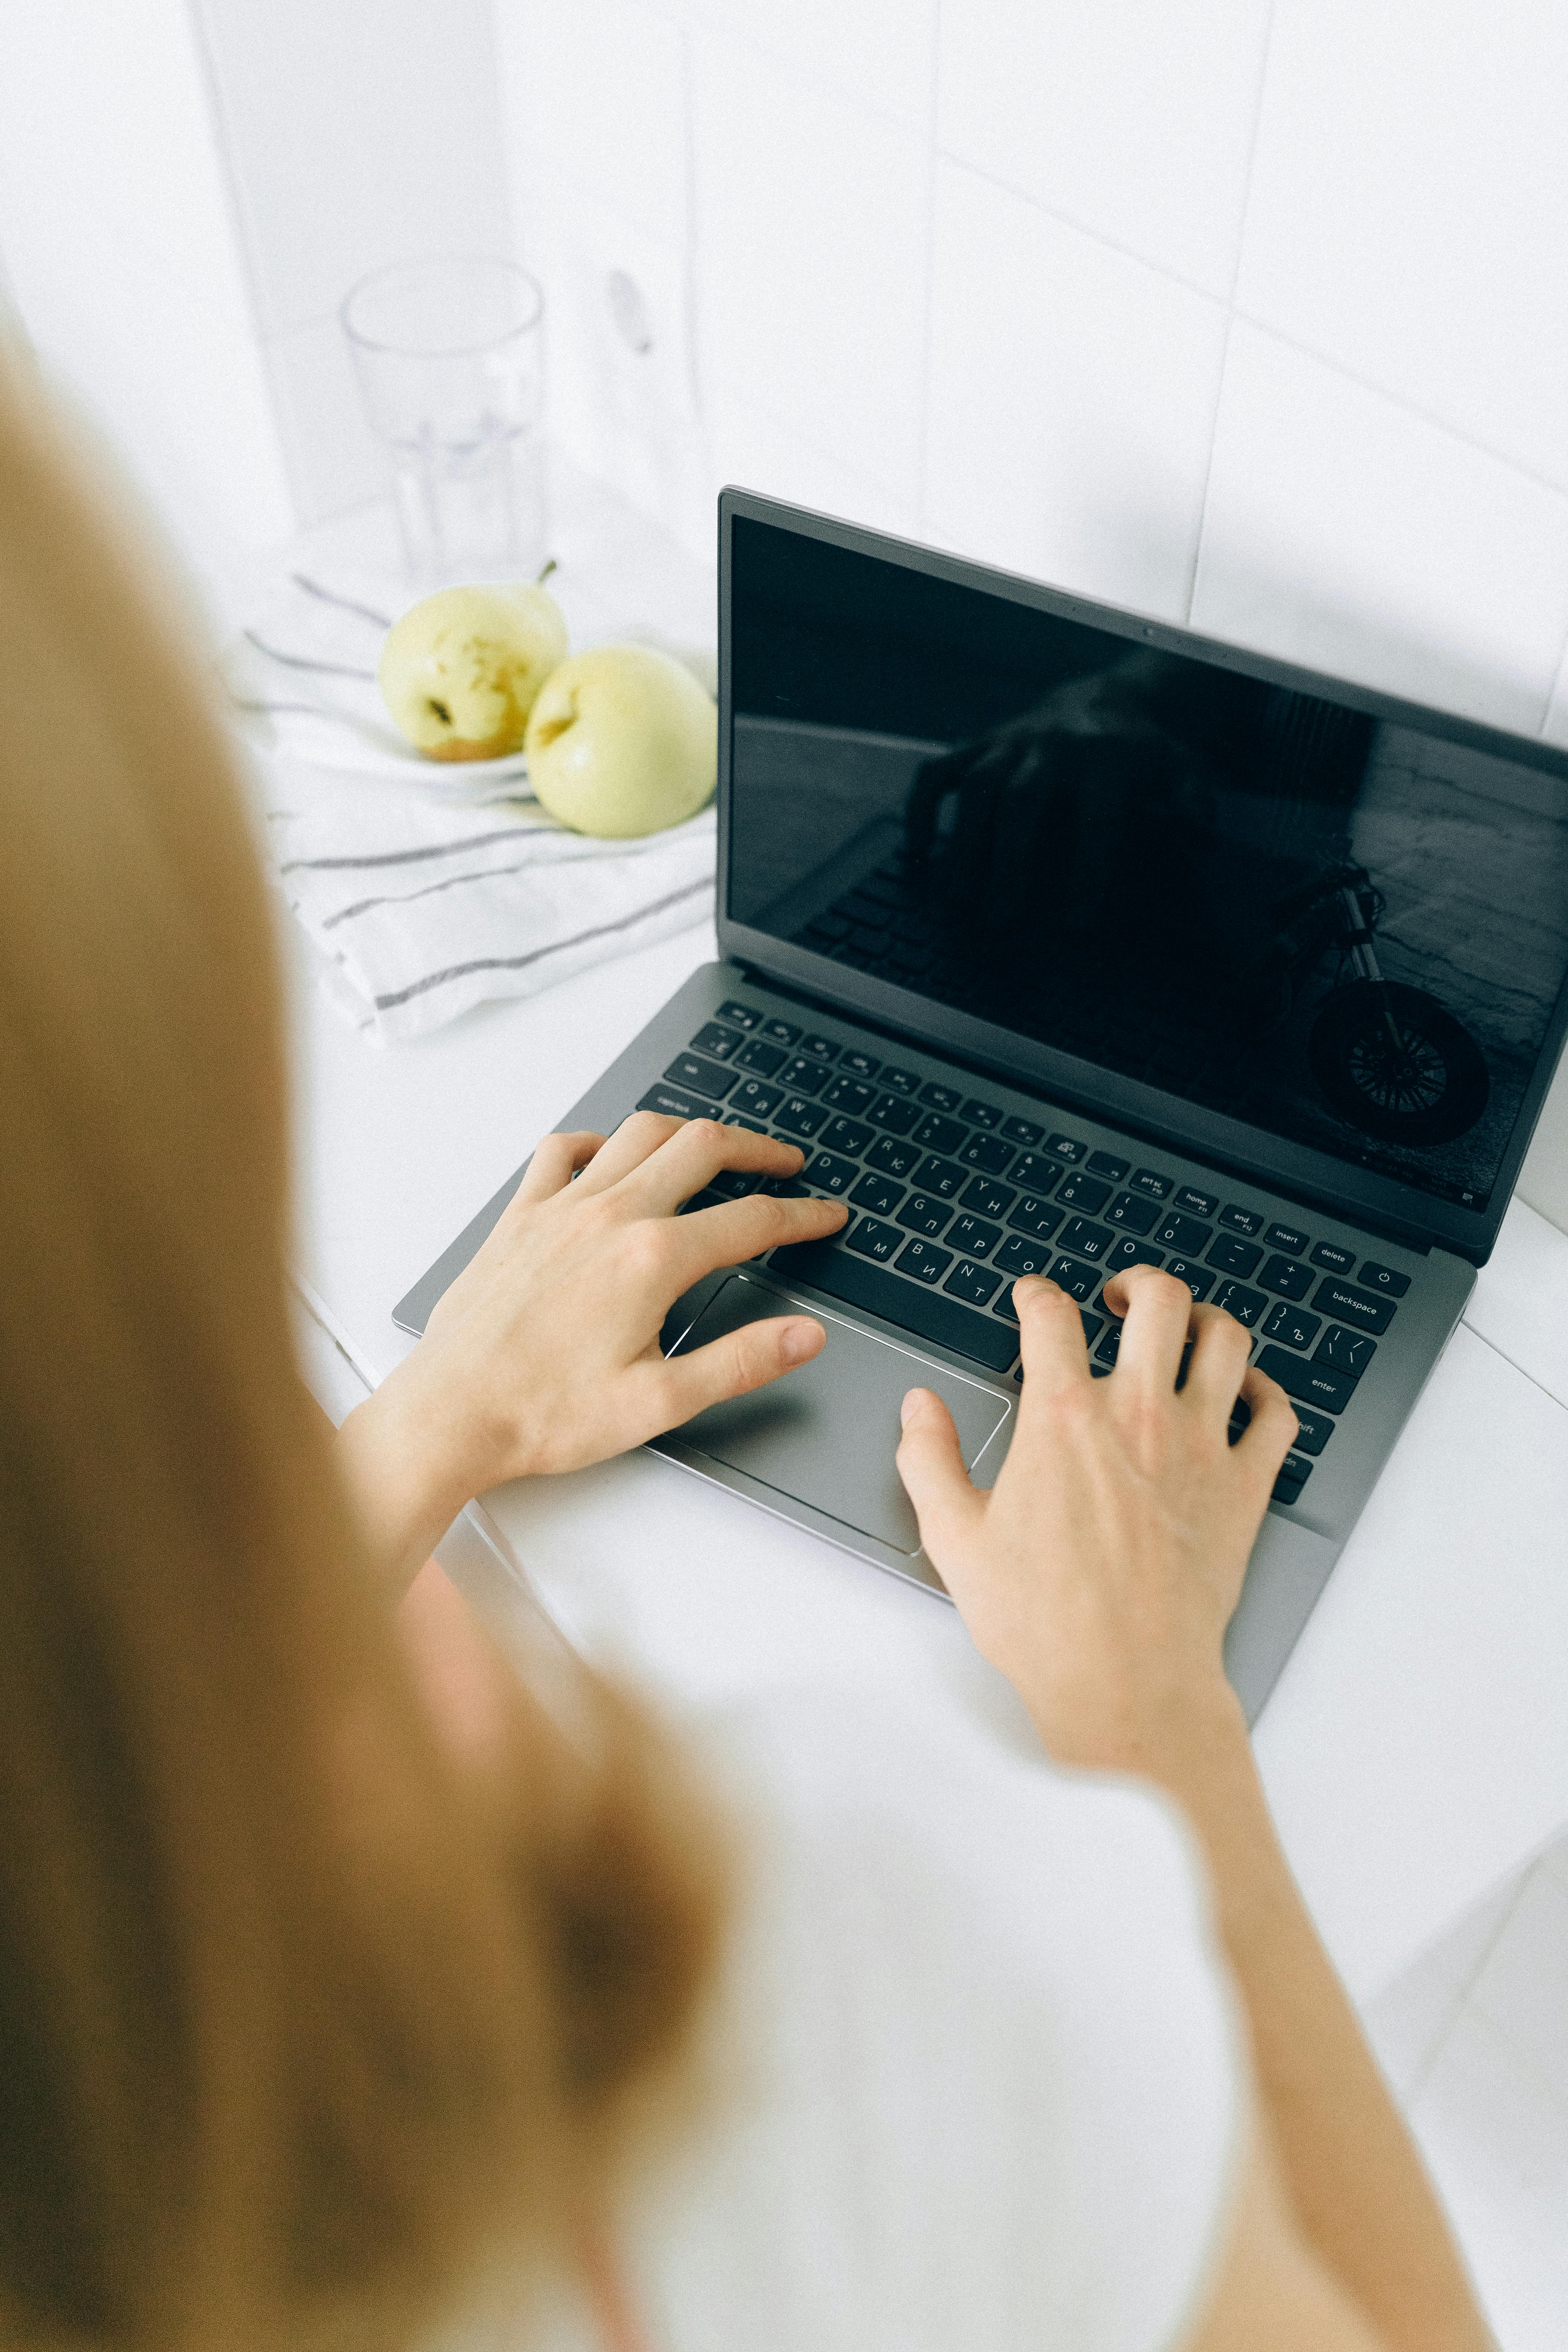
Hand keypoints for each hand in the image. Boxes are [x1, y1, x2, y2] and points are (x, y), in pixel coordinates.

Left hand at [338, 1114, 846, 1593]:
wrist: (451, 1413)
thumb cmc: (542, 1414)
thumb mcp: (659, 1403)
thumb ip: (740, 1361)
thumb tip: (804, 1336)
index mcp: (650, 1260)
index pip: (751, 1220)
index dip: (803, 1215)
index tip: (828, 1215)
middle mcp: (608, 1217)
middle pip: (701, 1147)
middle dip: (757, 1147)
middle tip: (786, 1162)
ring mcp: (559, 1209)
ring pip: (638, 1132)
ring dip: (687, 1130)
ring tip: (715, 1145)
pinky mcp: (520, 1217)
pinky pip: (561, 1150)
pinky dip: (596, 1140)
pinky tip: (610, 1155)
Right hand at [894, 1266, 1297, 1775]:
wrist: (1125, 1684)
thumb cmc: (1045, 1622)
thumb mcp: (954, 1539)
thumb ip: (928, 1459)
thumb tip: (919, 1408)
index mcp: (1064, 1418)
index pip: (1051, 1317)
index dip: (1035, 1294)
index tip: (1032, 1298)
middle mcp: (1139, 1416)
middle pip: (1158, 1302)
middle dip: (1135, 1283)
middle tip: (1118, 1295)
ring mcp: (1202, 1448)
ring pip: (1225, 1341)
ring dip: (1205, 1319)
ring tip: (1185, 1326)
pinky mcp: (1245, 1489)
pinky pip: (1277, 1414)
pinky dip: (1266, 1391)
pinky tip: (1245, 1392)